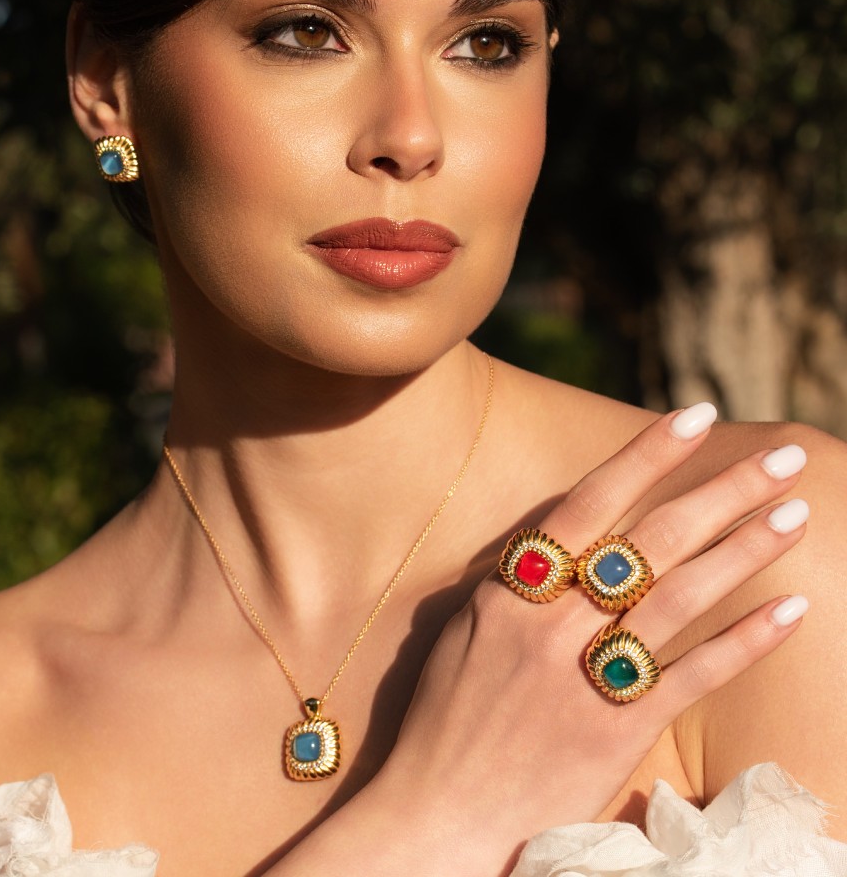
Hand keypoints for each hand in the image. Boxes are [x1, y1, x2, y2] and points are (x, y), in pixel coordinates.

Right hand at [371, 404, 807, 874]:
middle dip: (721, 491)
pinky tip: (790, 610)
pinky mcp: (617, 734)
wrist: (436, 815)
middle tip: (783, 455)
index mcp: (507, 593)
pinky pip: (692, 678)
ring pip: (679, 598)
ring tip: (795, 512)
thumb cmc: (442, 721)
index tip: (694, 416)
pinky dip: (743, 641)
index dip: (643, 455)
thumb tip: (558, 544)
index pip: (586, 504)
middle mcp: (548, 626)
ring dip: (743, 550)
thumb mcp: (463, 634)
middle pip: (649, 542)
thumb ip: (511, 587)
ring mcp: (583, 678)